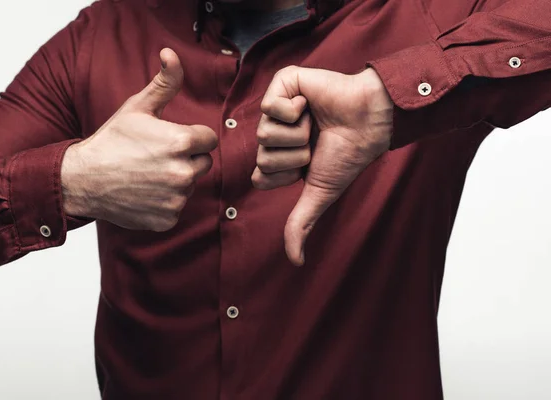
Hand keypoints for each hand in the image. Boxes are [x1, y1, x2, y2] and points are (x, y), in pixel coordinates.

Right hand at [61, 48, 217, 230]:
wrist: (82, 179)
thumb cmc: (111, 141)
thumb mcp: (137, 108)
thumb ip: (164, 83)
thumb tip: (171, 54)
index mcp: (181, 142)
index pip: (208, 139)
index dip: (191, 137)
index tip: (169, 139)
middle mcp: (183, 172)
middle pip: (203, 163)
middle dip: (187, 158)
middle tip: (157, 156)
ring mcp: (176, 198)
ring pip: (190, 185)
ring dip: (176, 180)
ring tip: (147, 174)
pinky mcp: (168, 219)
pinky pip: (177, 207)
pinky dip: (165, 202)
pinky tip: (144, 192)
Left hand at [253, 67, 392, 265]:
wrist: (369, 122)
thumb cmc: (347, 155)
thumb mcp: (320, 193)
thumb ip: (301, 223)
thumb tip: (295, 261)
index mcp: (281, 157)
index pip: (260, 177)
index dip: (286, 176)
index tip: (310, 165)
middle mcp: (276, 133)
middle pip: (262, 157)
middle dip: (294, 156)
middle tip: (316, 141)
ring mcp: (277, 109)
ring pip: (264, 134)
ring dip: (298, 134)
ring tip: (316, 124)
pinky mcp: (283, 83)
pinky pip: (269, 106)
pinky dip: (293, 110)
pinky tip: (309, 104)